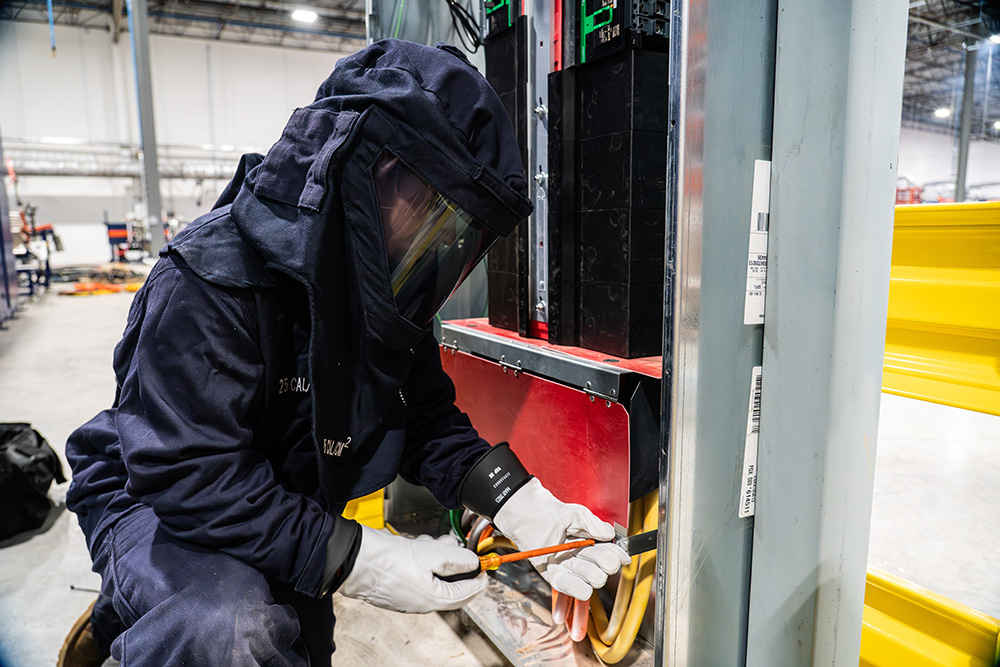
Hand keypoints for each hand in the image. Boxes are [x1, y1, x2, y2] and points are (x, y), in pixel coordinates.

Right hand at [338, 526, 486, 612]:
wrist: (357, 559)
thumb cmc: (391, 560)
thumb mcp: (434, 554)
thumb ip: (458, 559)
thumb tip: (473, 563)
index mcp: (434, 600)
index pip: (468, 593)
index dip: (479, 577)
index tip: (485, 565)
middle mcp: (422, 602)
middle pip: (450, 583)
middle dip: (455, 561)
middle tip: (454, 545)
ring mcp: (409, 595)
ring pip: (434, 574)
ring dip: (437, 555)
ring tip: (431, 541)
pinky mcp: (398, 585)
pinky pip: (419, 572)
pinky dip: (422, 558)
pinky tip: (417, 545)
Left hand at [493, 478, 629, 599]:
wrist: (527, 515)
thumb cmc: (550, 513)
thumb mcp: (576, 514)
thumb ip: (593, 524)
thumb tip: (609, 534)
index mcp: (591, 546)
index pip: (611, 558)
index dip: (616, 557)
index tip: (619, 554)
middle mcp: (583, 560)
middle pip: (604, 574)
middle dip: (601, 562)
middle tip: (589, 549)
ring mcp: (570, 570)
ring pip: (592, 582)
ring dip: (587, 570)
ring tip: (575, 556)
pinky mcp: (555, 577)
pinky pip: (572, 588)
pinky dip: (575, 584)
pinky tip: (570, 570)